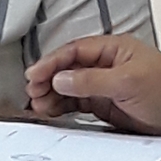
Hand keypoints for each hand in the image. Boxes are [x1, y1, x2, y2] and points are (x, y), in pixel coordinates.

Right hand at [26, 35, 160, 133]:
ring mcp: (105, 85)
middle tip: (32, 92)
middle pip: (68, 68)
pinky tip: (52, 111)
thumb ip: (91, 80)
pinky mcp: (106, 105)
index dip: (51, 62)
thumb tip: (60, 79)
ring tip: (38, 106)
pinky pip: (78, 103)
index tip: (35, 74)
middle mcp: (105, 65)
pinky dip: (63, 107)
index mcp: (112, 49)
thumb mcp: (127, 82)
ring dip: (52, 95)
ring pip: (70, 87)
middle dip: (48, 79)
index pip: (73, 52)